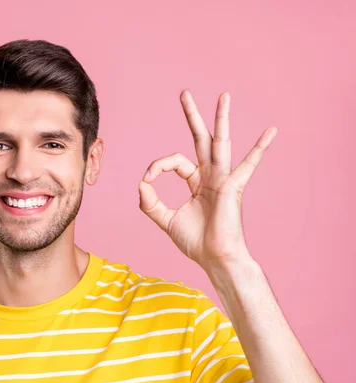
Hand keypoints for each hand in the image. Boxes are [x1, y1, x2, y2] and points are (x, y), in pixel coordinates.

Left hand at [138, 90, 276, 269]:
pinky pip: (248, 165)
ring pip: (221, 143)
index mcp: (196, 182)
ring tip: (224, 95)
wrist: (215, 259)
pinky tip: (271, 131)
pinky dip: (260, 149)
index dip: (157, 166)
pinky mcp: (234, 187)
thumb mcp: (165, 220)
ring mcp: (224, 179)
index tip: (147, 180)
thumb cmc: (196, 242)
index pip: (174, 162)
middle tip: (184, 93)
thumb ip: (150, 203)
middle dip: (192, 116)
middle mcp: (211, 176)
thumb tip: (141, 183)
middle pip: (200, 139)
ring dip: (221, 119)